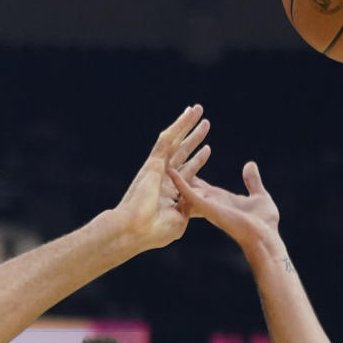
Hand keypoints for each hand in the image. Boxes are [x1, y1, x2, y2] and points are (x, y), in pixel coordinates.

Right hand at [111, 105, 211, 251]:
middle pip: (182, 152)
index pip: (187, 171)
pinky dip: (179, 126)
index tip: (207, 149)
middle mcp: (164, 177)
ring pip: (175, 141)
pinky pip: (168, 139)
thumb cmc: (154, 232)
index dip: (197, 160)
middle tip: (205, 123)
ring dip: (187, 125)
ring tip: (198, 110)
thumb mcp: (179, 220)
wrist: (136, 230)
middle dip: (194, 137)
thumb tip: (197, 198)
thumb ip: (188, 207)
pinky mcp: (154, 162)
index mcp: (170, 192)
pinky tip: (188, 114)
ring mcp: (158, 168)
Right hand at [170, 160, 280, 251]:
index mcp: (221, 199)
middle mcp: (211, 202)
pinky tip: (170, 171)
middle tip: (161, 160)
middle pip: (188, 187)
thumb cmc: (265, 223)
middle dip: (177, 176)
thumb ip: (252, 181)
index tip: (178, 165)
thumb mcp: (259, 195)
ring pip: (184, 190)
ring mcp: (208, 205)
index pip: (200, 186)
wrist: (266, 238)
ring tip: (158, 162)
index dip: (189, 175)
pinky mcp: (209, 208)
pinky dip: (180, 183)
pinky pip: (190, 194)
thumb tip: (250, 165)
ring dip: (173, 177)